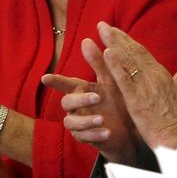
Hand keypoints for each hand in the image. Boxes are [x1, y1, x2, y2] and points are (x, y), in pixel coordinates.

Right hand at [42, 38, 138, 163]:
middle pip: (67, 102)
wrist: (130, 126)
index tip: (45, 78)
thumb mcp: (111, 80)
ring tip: (103, 119)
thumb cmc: (118, 99)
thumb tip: (86, 39)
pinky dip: (95, 135)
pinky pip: (84, 138)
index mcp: (81, 89)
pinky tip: (107, 132)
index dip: (55, 81)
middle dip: (80, 100)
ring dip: (86, 121)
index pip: (65, 83)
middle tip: (97, 97)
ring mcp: (79, 122)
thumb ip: (99, 62)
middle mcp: (76, 106)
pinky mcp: (86, 137)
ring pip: (71, 122)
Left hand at [96, 22, 176, 149]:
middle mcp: (154, 76)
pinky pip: (124, 79)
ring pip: (128, 61)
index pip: (143, 54)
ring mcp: (146, 87)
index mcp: (163, 76)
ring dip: (114, 44)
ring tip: (101, 31)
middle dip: (117, 37)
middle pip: (134, 52)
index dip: (128, 42)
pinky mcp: (137, 100)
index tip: (116, 32)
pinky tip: (107, 53)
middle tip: (102, 24)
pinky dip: (116, 65)